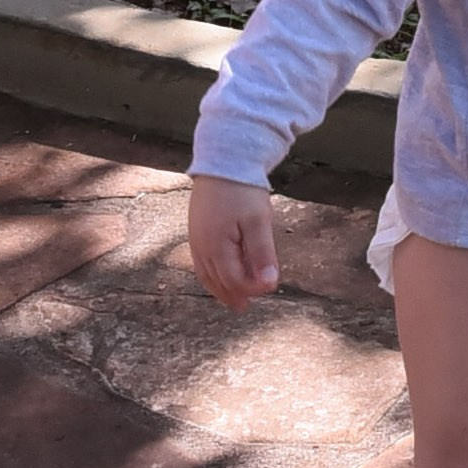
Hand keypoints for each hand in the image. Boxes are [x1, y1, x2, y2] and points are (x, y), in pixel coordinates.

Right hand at [188, 175, 279, 308]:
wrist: (222, 161)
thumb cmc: (242, 191)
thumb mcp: (258, 221)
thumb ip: (262, 254)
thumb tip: (268, 284)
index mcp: (216, 248)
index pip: (234, 280)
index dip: (253, 287)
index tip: (271, 287)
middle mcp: (201, 248)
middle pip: (217, 280)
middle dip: (233, 293)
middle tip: (246, 306)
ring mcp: (196, 240)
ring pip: (206, 274)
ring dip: (220, 287)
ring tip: (233, 298)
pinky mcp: (196, 231)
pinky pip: (202, 262)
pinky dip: (212, 274)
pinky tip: (221, 273)